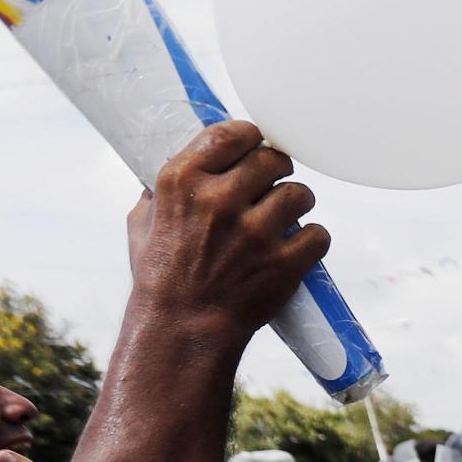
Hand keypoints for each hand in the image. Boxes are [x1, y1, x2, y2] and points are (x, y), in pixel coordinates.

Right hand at [125, 119, 326, 348]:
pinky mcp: (283, 263)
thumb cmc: (160, 276)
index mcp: (182, 180)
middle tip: (275, 184)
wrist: (182, 329)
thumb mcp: (142, 223)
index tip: (255, 147)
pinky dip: (313, 240)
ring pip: (301, 194)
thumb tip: (176, 167)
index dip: (251, 138)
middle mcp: (219, 200)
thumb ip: (161, 191)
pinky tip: (300, 245)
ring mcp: (254, 232)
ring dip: (298, 203)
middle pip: (272, 160)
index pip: (232, 133)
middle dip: (277, 170)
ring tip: (288, 216)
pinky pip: (318, 234)